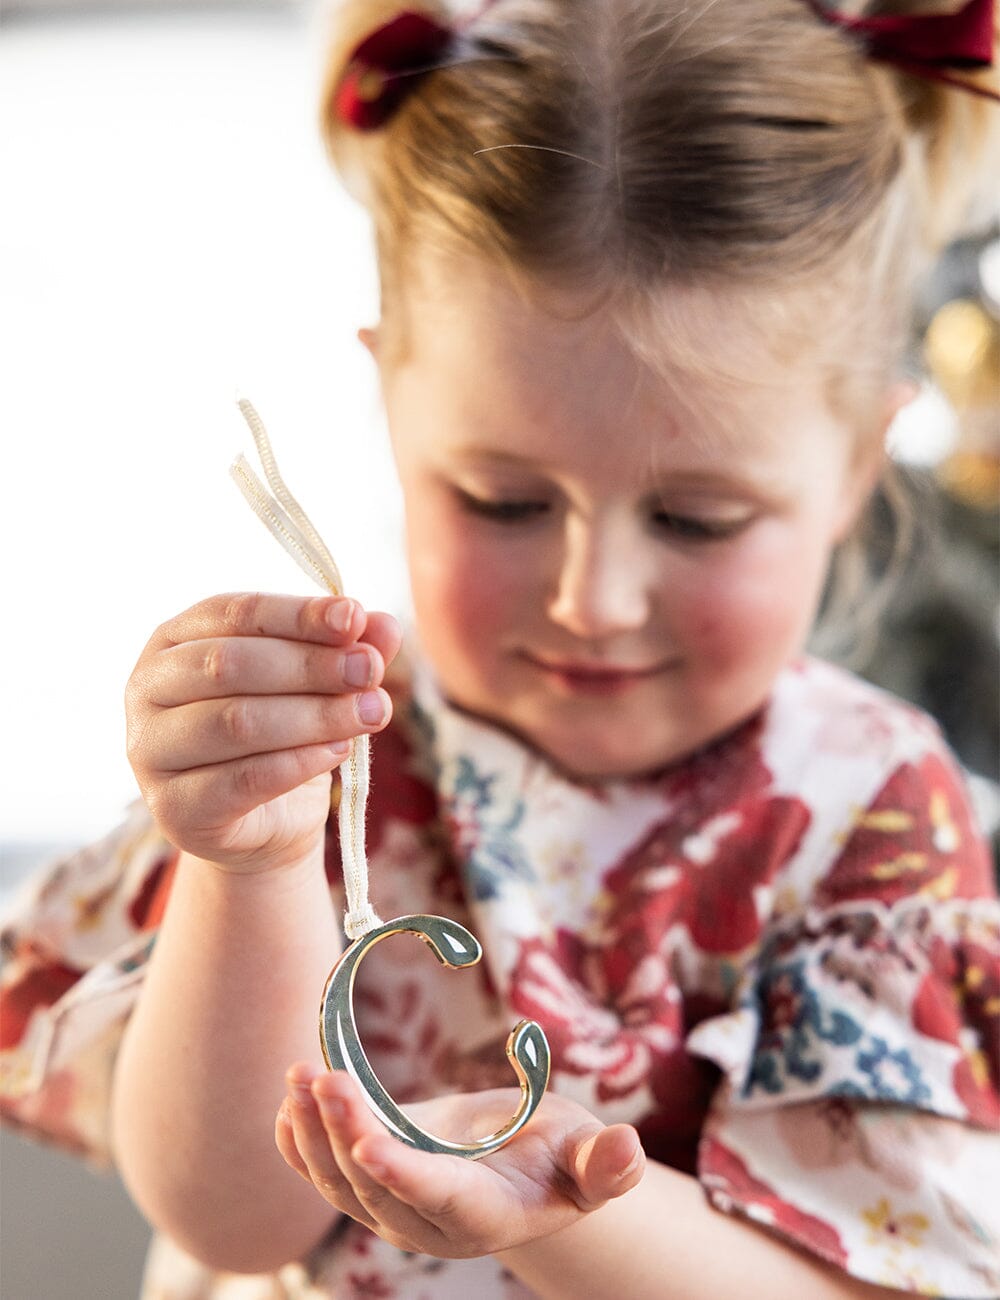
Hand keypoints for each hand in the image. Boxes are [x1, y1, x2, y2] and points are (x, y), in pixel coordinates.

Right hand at [125, 593, 401, 871]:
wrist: (265, 824)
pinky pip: (241, 781)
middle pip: (230, 664)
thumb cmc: (283, 735)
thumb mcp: (316, 685)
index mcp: (173, 640)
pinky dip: (298, 762)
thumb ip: (345, 650)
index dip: (297, 614)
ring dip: (315, 714)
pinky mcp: (176, 809)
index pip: (234, 613)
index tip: (355, 617)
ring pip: (237, 722)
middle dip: (310, 665)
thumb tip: (385, 625)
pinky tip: (340, 750)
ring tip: (372, 712)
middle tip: (371, 670)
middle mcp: (148, 690)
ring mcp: (152, 752)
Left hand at [275, 1064, 644, 1258]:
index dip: (402, 1175)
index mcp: (483, 1214)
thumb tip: (628, 1154)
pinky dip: (299, 1142)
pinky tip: (286, 1104)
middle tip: (323, 1076)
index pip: (435, 1197)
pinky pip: (324, 1172)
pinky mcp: (371, 1180)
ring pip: (338, 1182)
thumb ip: (603, 1164)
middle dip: (344, 1133)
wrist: (525, 1171)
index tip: (368, 1147)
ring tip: (297, 1076)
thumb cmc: (562, 1157)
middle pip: (374, 1188)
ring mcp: (393, 1205)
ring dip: (312, 1131)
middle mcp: (428, 1220)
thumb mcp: (587, 1154)